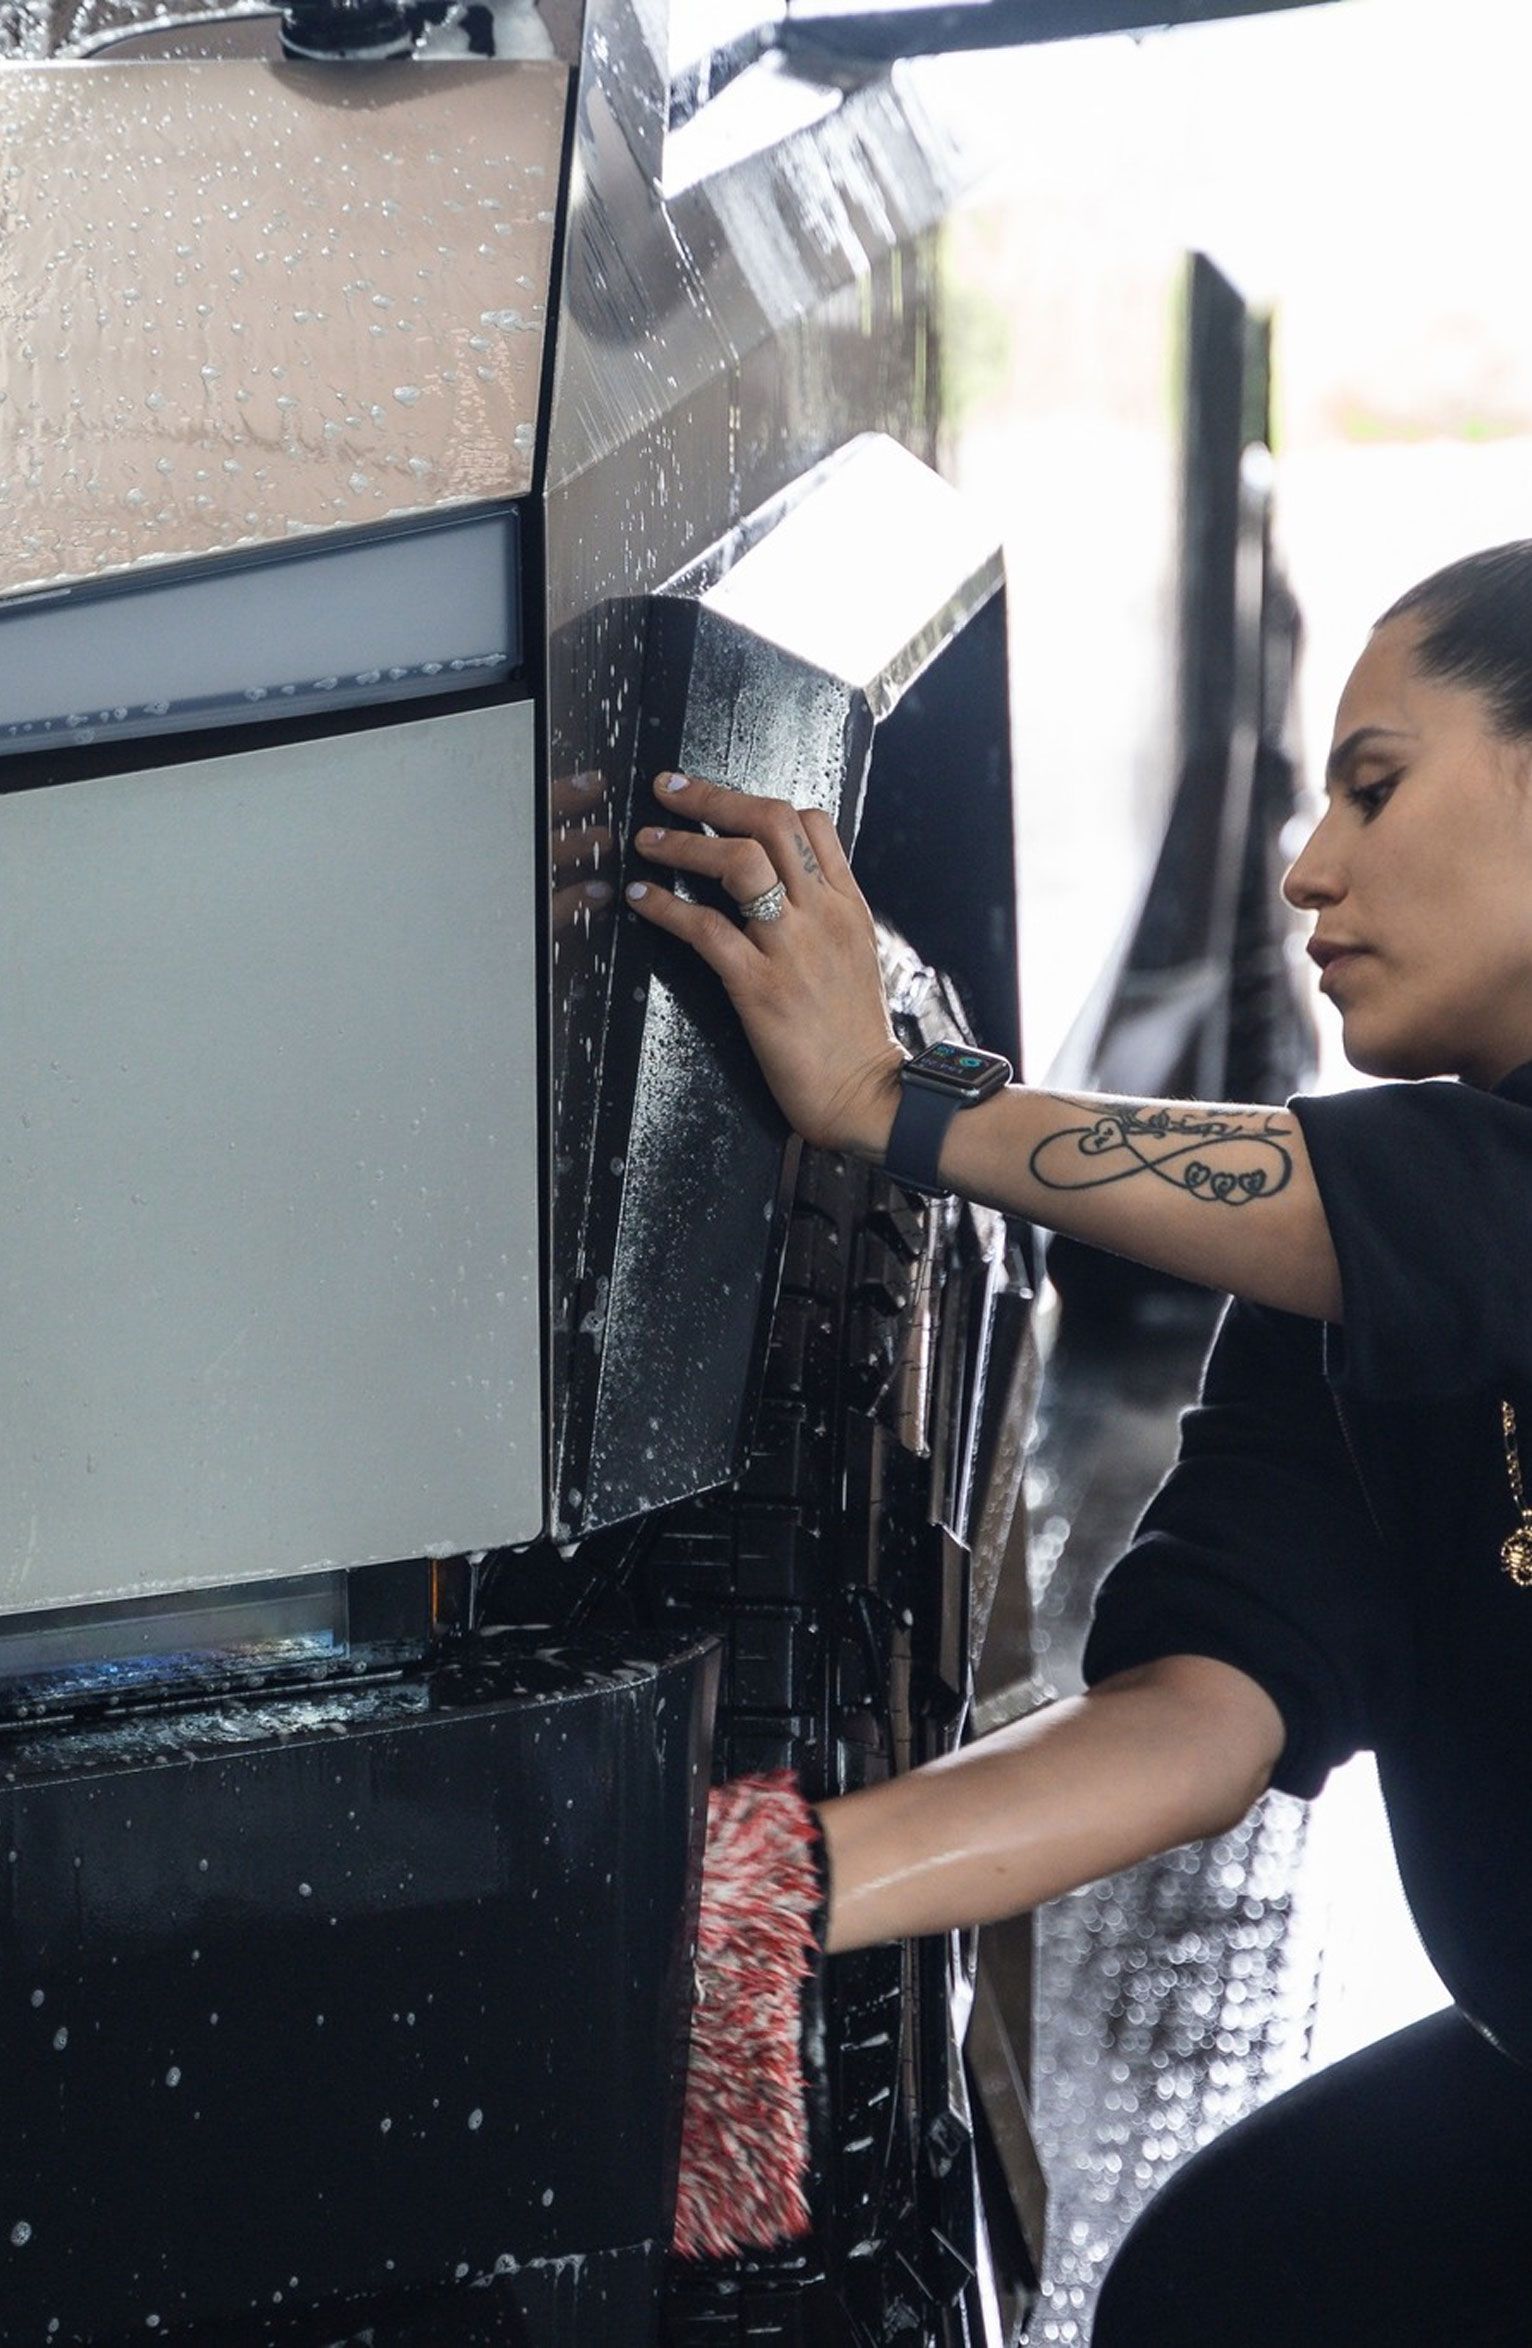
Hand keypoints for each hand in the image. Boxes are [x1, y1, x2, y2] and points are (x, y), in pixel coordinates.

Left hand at [625, 772, 905, 1157]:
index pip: (811, 823)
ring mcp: (793, 949)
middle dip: (713, 798)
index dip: (757, 800)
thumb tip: (788, 889)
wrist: (868, 1095)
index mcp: (847, 907)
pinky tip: (642, 899)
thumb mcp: (856, 959)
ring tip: (649, 840)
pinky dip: (666, 907)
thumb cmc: (855, 1038)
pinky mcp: (761, 987)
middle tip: (671, 789)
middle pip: (772, 823)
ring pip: (739, 862)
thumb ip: (825, 917)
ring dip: (685, 842)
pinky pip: (706, 929)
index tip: (720, 800)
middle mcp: (822, 916)